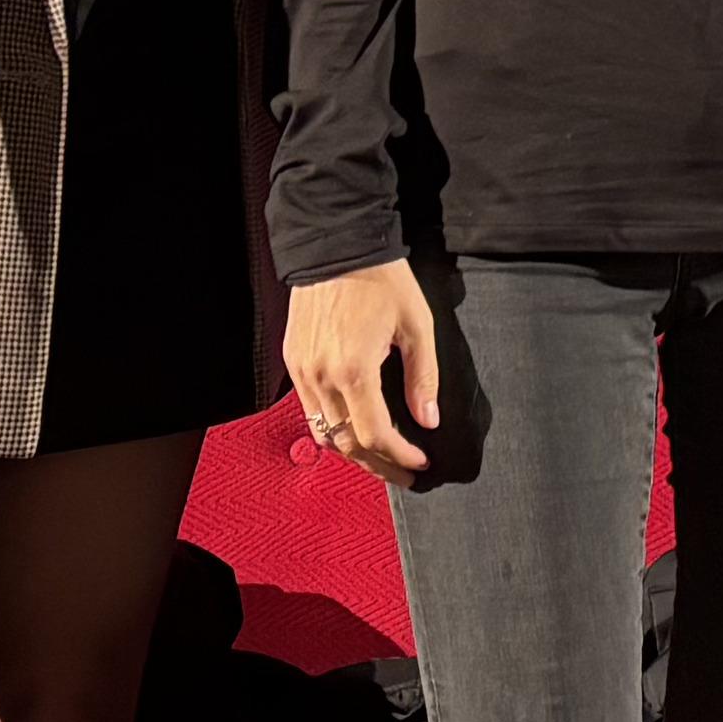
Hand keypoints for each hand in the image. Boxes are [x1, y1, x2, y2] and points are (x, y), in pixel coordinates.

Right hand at [289, 258, 441, 481]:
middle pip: (348, 443)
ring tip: (383, 460)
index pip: (376, 435)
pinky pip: (310, 412)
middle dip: (380, 466)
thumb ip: (423, 377)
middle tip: (406, 475)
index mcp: (354, 370)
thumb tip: (428, 420)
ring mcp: (303, 372)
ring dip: (355, 453)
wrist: (335, 246)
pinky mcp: (294, 363)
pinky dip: (332, 430)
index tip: (421, 462)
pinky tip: (354, 431)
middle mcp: (322, 377)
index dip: (400, 456)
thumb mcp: (417, 325)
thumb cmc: (382, 281)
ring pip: (325, 433)